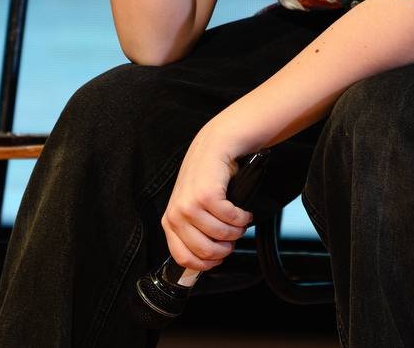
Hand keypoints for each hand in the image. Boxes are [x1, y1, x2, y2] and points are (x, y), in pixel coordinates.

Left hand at [161, 125, 253, 272]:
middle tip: (232, 236)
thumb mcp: (191, 208)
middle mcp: (177, 215)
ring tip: (238, 219)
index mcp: (170, 222)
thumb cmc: (205, 179)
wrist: (213, 148)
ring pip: (222, 235)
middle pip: (206, 251)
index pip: (184, 258)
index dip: (206, 264)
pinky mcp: (207, 195)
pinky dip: (242, 217)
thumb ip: (193, 233)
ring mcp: (190, 205)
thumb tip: (206, 261)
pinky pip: (232, 219)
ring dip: (237, 230)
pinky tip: (242, 210)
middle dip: (226, 247)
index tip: (218, 259)